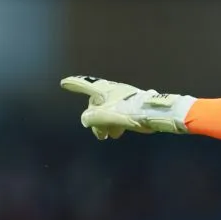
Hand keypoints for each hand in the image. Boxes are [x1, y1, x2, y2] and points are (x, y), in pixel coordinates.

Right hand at [60, 75, 192, 138]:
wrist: (156, 113)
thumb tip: (86, 120)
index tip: (65, 83)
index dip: (75, 84)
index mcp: (105, 90)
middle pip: (97, 103)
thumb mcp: (105, 116)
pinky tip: (118, 133)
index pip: (85, 86)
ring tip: (108, 136)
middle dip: (95, 118)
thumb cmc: (129, 112)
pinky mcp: (134, 105)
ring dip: (106, 124)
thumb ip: (91, 118)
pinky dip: (116, 123)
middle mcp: (114, 91)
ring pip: (109, 111)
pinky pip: (120, 114)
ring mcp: (125, 98)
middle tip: (98, 134)